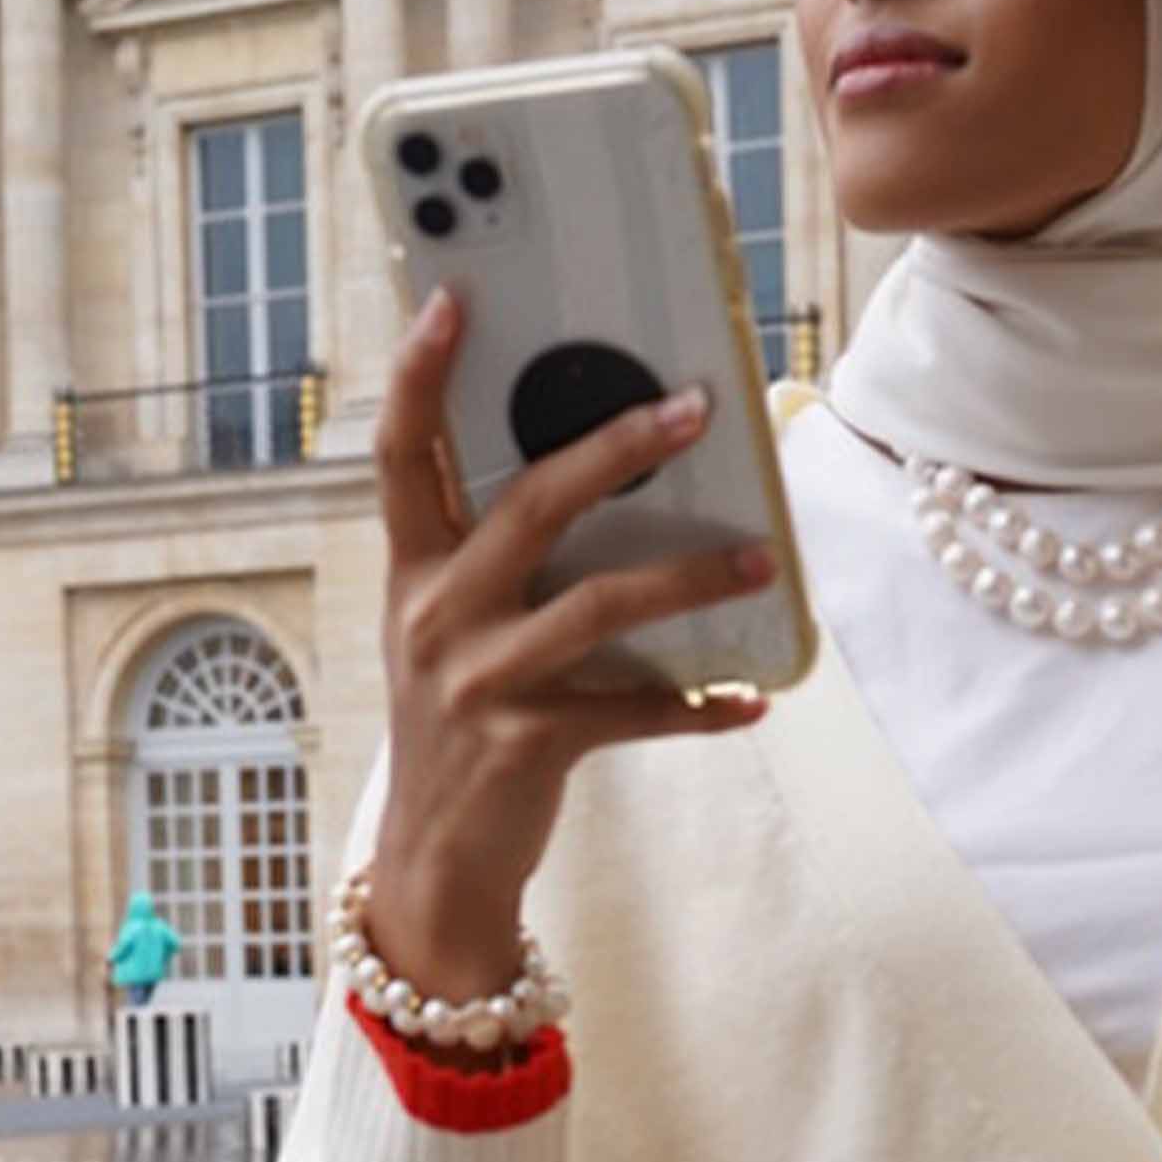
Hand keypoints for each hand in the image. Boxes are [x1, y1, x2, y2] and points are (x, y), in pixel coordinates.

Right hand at [362, 287, 774, 1008]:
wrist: (435, 861)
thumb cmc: (463, 725)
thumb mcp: (454, 634)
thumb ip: (499, 562)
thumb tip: (602, 476)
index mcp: (413, 572)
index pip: (400, 452)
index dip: (419, 373)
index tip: (453, 299)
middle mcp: (436, 615)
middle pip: (528, 505)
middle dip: (615, 447)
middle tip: (693, 407)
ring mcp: (479, 680)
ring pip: (598, 603)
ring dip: (690, 578)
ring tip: (761, 556)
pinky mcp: (529, 743)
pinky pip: (634, 712)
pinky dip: (700, 707)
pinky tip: (752, 699)